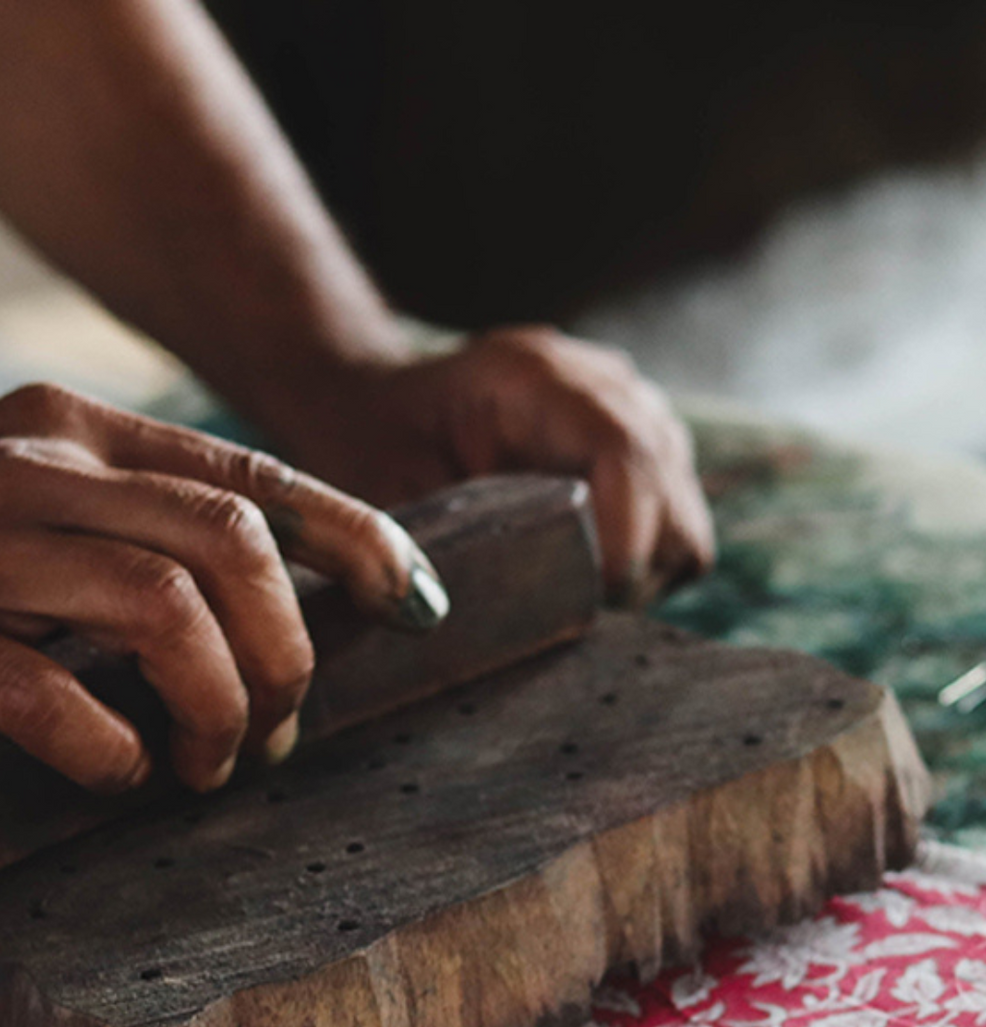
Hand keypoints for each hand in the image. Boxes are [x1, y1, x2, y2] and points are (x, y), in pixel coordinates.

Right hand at [0, 384, 448, 791]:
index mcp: (72, 431)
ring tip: (203, 769)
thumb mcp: (20, 513)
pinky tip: (115, 774)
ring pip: (156, 606)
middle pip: (227, 541)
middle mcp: (28, 468)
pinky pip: (41, 689)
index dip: (356, 541)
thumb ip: (126, 538)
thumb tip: (267, 621)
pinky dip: (105, 744)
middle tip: (275, 734)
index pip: (253, 474)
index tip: (416, 608)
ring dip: (214, 706)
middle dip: (287, 651)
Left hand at [284, 326, 714, 604]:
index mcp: (534, 376)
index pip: (625, 452)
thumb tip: (469, 618)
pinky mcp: (651, 460)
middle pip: (670, 499)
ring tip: (570, 599)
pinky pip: (678, 535)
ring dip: (636, 580)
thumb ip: (432, 542)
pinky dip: (642, 574)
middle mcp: (605, 385)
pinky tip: (584, 581)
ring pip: (684, 527)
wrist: (377, 407)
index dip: (621, 539)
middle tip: (566, 615)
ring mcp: (639, 418)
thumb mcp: (384, 489)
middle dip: (628, 574)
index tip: (588, 604)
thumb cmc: (372, 448)